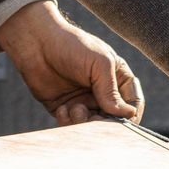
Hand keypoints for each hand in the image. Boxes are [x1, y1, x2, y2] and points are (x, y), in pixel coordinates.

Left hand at [0, 1, 144, 125]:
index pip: (133, 102)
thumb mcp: (99, 63)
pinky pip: (72, 125)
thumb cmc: (71, 45)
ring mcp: (83, 100)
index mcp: (116, 77)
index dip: (130, 115)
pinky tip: (61, 109)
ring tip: (74, 109)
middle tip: (94, 119)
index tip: (123, 123)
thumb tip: (127, 114)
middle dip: (104, 123)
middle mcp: (102, 91)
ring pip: (92, 125)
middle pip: (113, 119)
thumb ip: (111, 90)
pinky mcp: (64, 108)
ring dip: (84, 122)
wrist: (36, 43)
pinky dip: (68, 122)